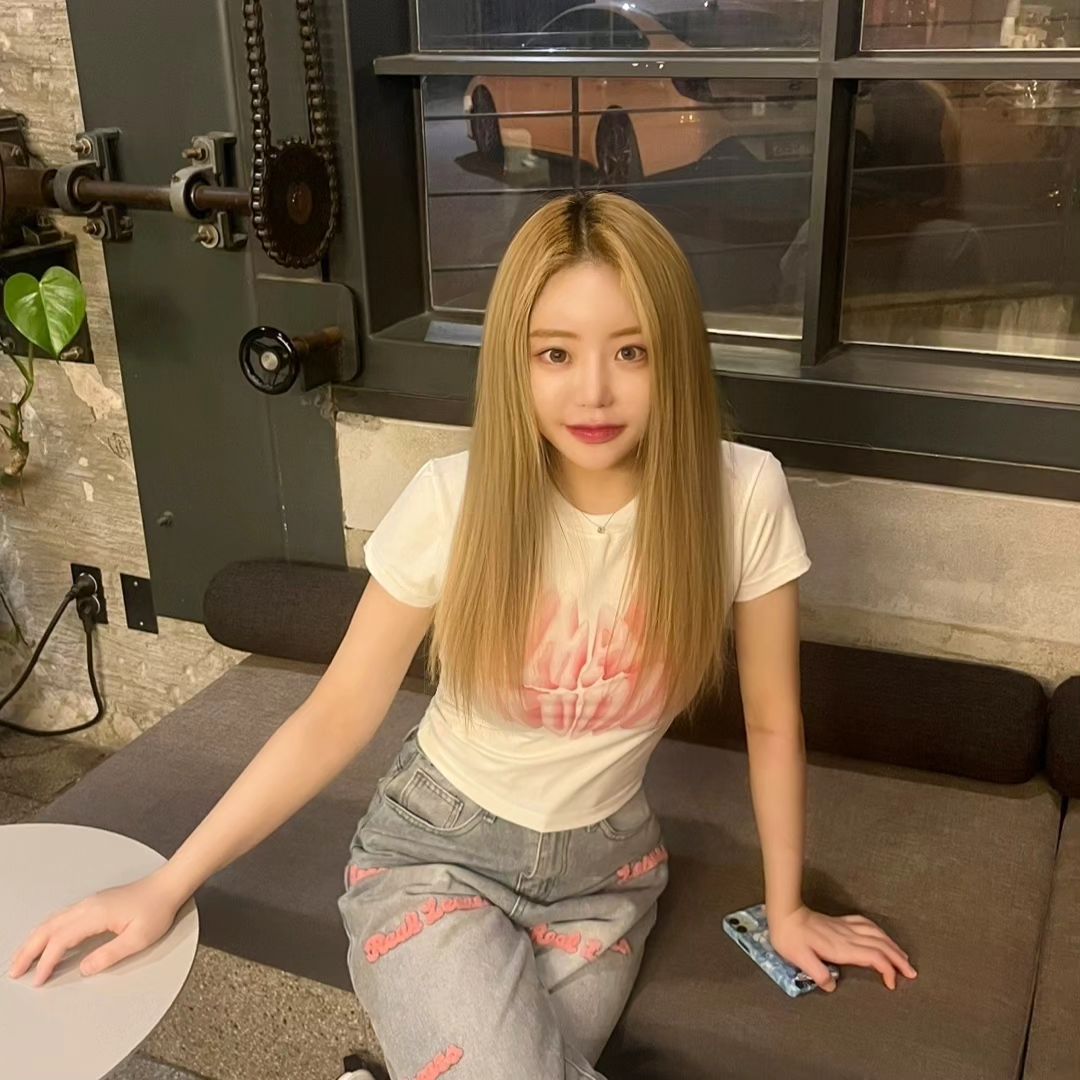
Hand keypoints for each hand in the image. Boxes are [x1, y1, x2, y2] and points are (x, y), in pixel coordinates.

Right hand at [6, 872, 184, 986]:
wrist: (168, 886)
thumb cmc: (156, 909)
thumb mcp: (138, 938)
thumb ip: (110, 955)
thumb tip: (84, 969)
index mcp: (95, 914)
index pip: (61, 940)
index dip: (47, 962)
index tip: (38, 980)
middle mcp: (87, 906)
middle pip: (48, 928)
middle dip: (28, 950)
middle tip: (14, 971)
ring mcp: (89, 903)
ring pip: (51, 921)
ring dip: (34, 940)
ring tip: (22, 959)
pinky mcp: (94, 904)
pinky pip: (61, 917)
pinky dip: (46, 931)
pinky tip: (45, 940)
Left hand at [767, 904, 917, 991]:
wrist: (785, 913)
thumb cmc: (790, 938)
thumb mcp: (800, 959)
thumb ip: (818, 974)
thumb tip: (832, 986)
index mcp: (842, 948)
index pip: (874, 957)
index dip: (887, 970)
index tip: (892, 984)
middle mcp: (848, 936)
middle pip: (881, 945)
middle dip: (899, 959)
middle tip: (912, 973)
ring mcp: (845, 927)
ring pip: (877, 934)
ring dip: (892, 945)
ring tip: (904, 957)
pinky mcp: (840, 922)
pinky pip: (866, 924)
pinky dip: (879, 931)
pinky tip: (882, 935)